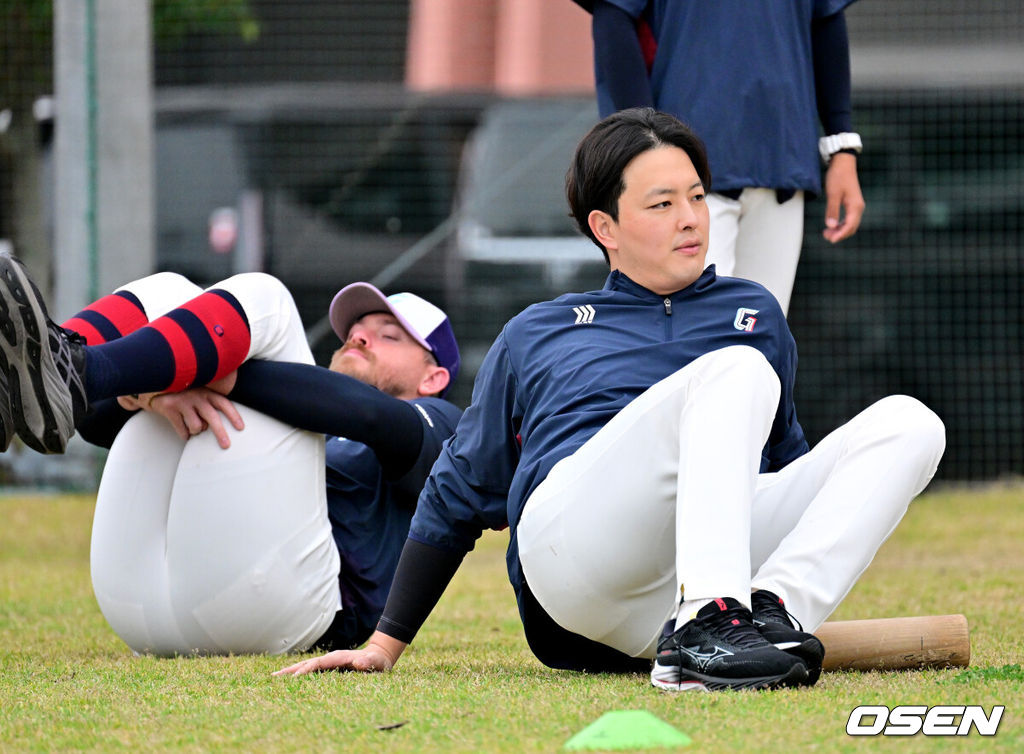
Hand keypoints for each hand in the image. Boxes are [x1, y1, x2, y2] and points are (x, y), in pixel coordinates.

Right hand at [120, 387, 243, 447]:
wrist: (156, 382)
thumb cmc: (183, 391)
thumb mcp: (199, 392)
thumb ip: (209, 403)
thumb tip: (219, 426)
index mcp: (207, 392)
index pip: (224, 403)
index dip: (234, 415)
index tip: (241, 428)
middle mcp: (197, 396)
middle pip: (212, 418)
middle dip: (221, 433)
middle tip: (226, 445)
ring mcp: (183, 401)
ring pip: (196, 427)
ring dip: (196, 431)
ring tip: (192, 426)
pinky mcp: (170, 408)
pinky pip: (182, 430)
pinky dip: (184, 435)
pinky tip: (184, 432)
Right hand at [273, 634, 405, 675]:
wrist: (379, 657)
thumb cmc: (378, 662)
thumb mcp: (377, 663)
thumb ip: (369, 662)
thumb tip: (359, 661)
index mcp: (339, 657)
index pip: (318, 664)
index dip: (306, 670)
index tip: (294, 678)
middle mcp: (331, 658)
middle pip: (307, 664)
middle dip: (291, 670)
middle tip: (273, 678)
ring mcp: (329, 662)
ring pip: (306, 667)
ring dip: (291, 672)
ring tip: (274, 678)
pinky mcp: (329, 668)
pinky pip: (311, 671)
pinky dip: (299, 674)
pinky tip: (289, 681)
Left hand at [822, 152, 864, 242]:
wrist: (843, 163)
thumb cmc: (838, 177)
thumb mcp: (833, 194)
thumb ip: (832, 210)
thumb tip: (830, 226)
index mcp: (855, 206)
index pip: (849, 226)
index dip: (840, 235)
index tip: (830, 240)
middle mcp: (858, 208)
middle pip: (851, 228)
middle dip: (839, 234)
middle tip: (825, 236)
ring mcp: (856, 206)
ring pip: (850, 224)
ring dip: (840, 230)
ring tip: (826, 232)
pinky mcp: (852, 204)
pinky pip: (848, 219)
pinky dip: (841, 224)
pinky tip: (832, 225)